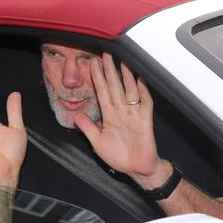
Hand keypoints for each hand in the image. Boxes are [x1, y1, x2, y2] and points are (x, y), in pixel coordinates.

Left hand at [74, 53, 171, 189]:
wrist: (137, 169)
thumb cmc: (119, 156)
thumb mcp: (97, 142)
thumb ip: (88, 128)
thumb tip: (76, 116)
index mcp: (109, 116)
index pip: (102, 92)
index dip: (98, 78)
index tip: (93, 64)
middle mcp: (121, 112)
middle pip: (115, 87)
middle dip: (110, 70)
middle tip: (106, 54)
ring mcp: (133, 115)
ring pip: (129, 91)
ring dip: (126, 77)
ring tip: (123, 62)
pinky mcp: (145, 121)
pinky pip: (145, 104)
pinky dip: (143, 92)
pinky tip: (141, 81)